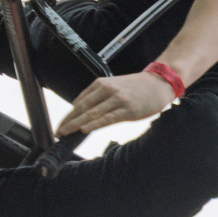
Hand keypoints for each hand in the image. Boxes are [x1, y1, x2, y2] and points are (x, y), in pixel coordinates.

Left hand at [56, 70, 176, 139]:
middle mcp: (107, 90)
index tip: (60, 126)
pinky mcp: (127, 110)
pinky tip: (84, 129)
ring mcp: (117, 99)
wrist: (159, 83)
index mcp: (101, 84)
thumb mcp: (114, 87)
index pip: (79, 102)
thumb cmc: (137, 88)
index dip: (68, 116)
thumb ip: (99, 98)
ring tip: (65, 134)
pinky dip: (94, 124)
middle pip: (82, 108)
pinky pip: (107, 118)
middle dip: (68, 121)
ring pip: (92, 113)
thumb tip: (83, 114)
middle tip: (57, 133)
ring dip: (76, 124)